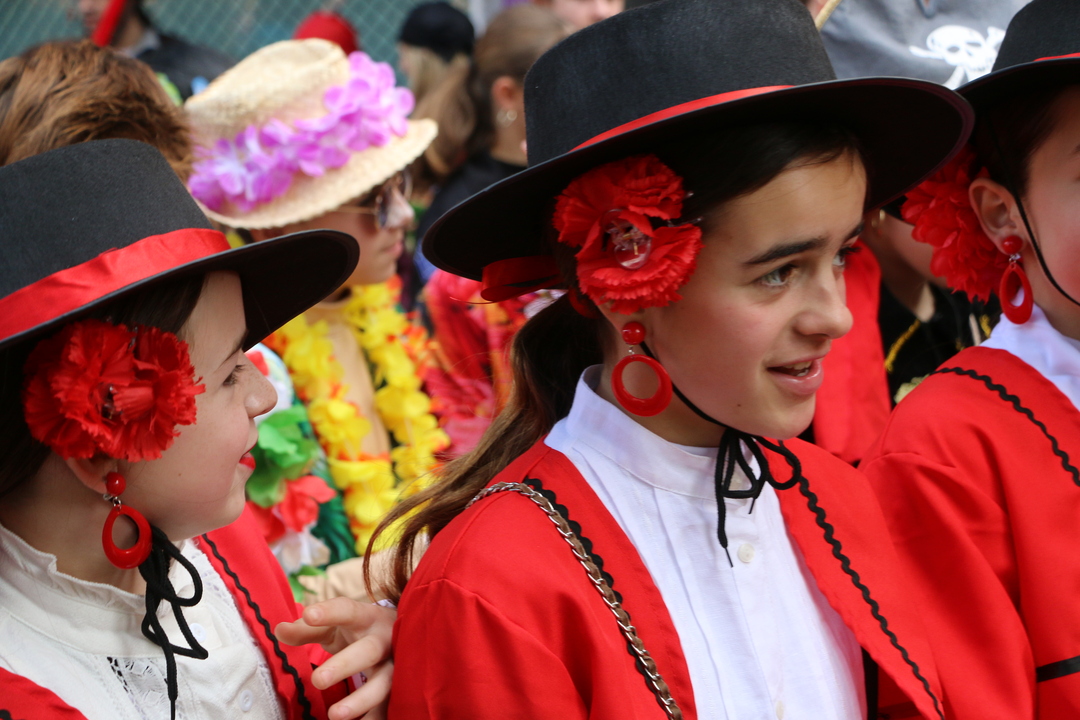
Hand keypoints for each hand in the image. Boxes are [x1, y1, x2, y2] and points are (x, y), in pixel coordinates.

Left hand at [276, 597, 395, 719]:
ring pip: (384, 682)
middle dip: (344, 665)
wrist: (397, 635)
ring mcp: (394, 664)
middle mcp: (383, 639)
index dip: (329, 612)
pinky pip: (390, 705)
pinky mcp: (398, 686)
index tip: (308, 615)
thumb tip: (279, 630)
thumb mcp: (333, 627)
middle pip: (368, 651)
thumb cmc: (356, 630)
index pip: (347, 610)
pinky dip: (376, 717)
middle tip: (317, 680)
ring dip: (361, 699)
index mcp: (365, 617)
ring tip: (334, 714)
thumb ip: (306, 629)